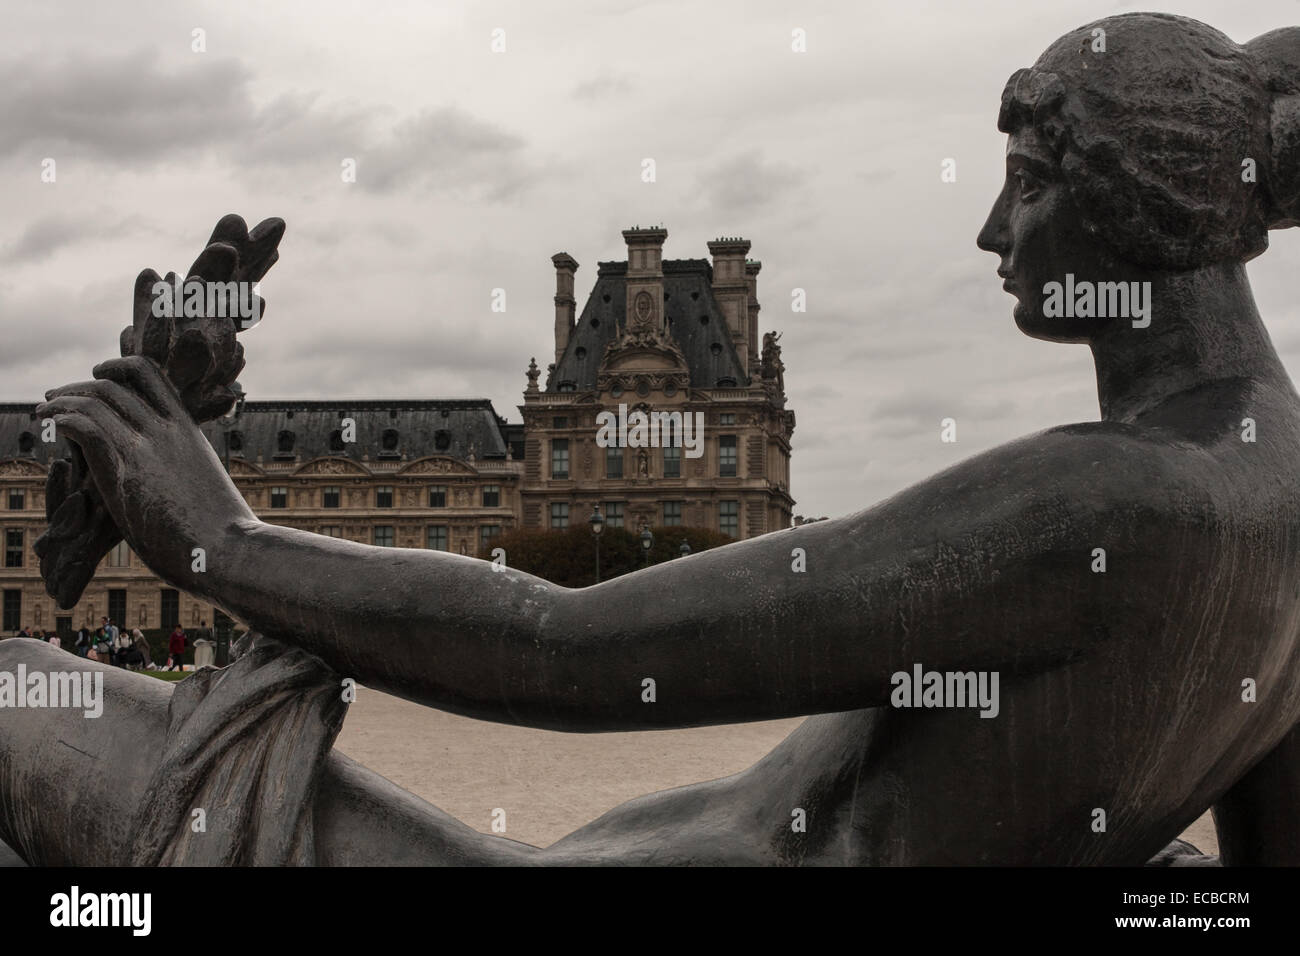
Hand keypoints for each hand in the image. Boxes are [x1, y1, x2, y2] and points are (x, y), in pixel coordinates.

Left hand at [36, 355, 255, 588]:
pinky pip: (86, 428)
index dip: (118, 368)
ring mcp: (147, 449)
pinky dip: (63, 419)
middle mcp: (167, 430)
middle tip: (58, 396)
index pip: (150, 375)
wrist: (230, 549)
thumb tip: (177, 488)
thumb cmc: (224, 532)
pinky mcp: (126, 473)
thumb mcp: (206, 486)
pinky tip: (52, 426)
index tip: (99, 376)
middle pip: (113, 383)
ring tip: (44, 409)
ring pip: (95, 400)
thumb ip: (184, 473)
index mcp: (188, 430)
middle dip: (79, 386)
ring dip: (62, 400)